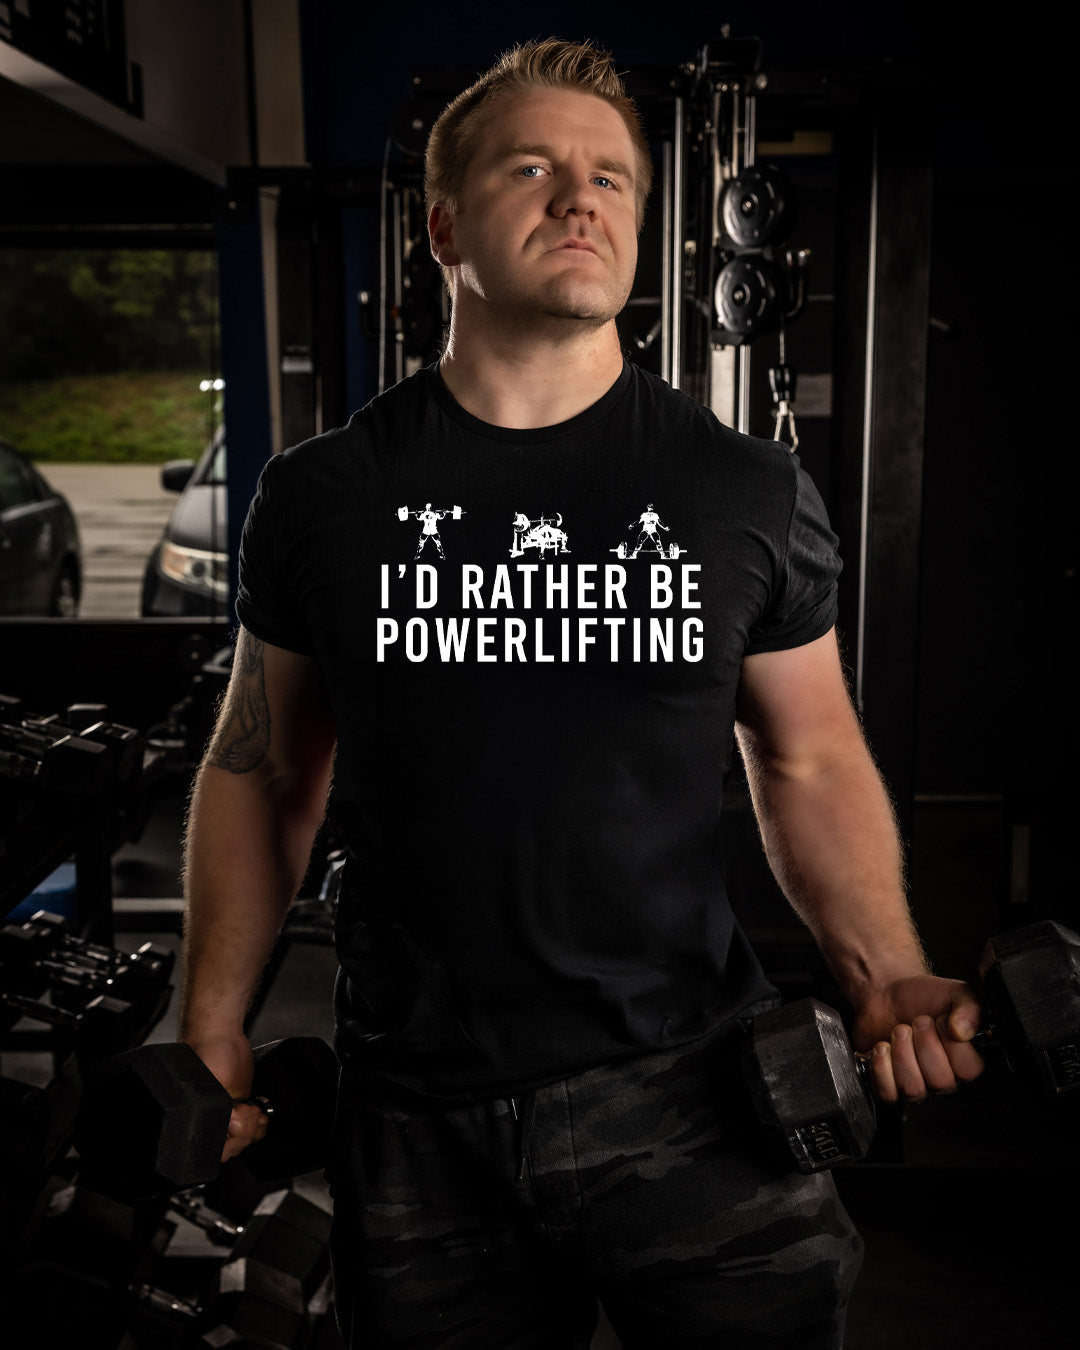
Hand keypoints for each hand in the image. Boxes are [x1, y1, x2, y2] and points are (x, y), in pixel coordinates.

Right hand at [181, 1029, 269, 1162]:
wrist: (221, 1034)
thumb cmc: (207, 1053)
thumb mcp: (210, 1081)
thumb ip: (217, 1106)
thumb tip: (232, 1128)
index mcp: (195, 1121)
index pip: (213, 1151)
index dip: (230, 1141)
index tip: (236, 1118)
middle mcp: (209, 1123)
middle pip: (231, 1149)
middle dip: (244, 1132)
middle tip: (245, 1108)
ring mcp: (226, 1117)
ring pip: (243, 1141)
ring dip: (254, 1129)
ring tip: (252, 1109)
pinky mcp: (239, 1109)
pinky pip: (251, 1128)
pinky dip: (259, 1124)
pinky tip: (259, 1112)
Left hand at [851, 974, 984, 1102]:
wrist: (886, 994)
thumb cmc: (922, 996)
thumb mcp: (956, 992)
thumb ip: (970, 1008)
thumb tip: (963, 1031)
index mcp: (964, 1058)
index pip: (969, 1070)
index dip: (953, 1044)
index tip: (941, 1020)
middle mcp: (942, 1075)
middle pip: (941, 1081)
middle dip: (924, 1044)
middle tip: (918, 1021)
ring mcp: (916, 1083)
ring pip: (913, 1088)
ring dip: (902, 1053)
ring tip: (900, 1031)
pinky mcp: (889, 1085)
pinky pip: (888, 1092)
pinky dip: (881, 1067)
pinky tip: (883, 1047)